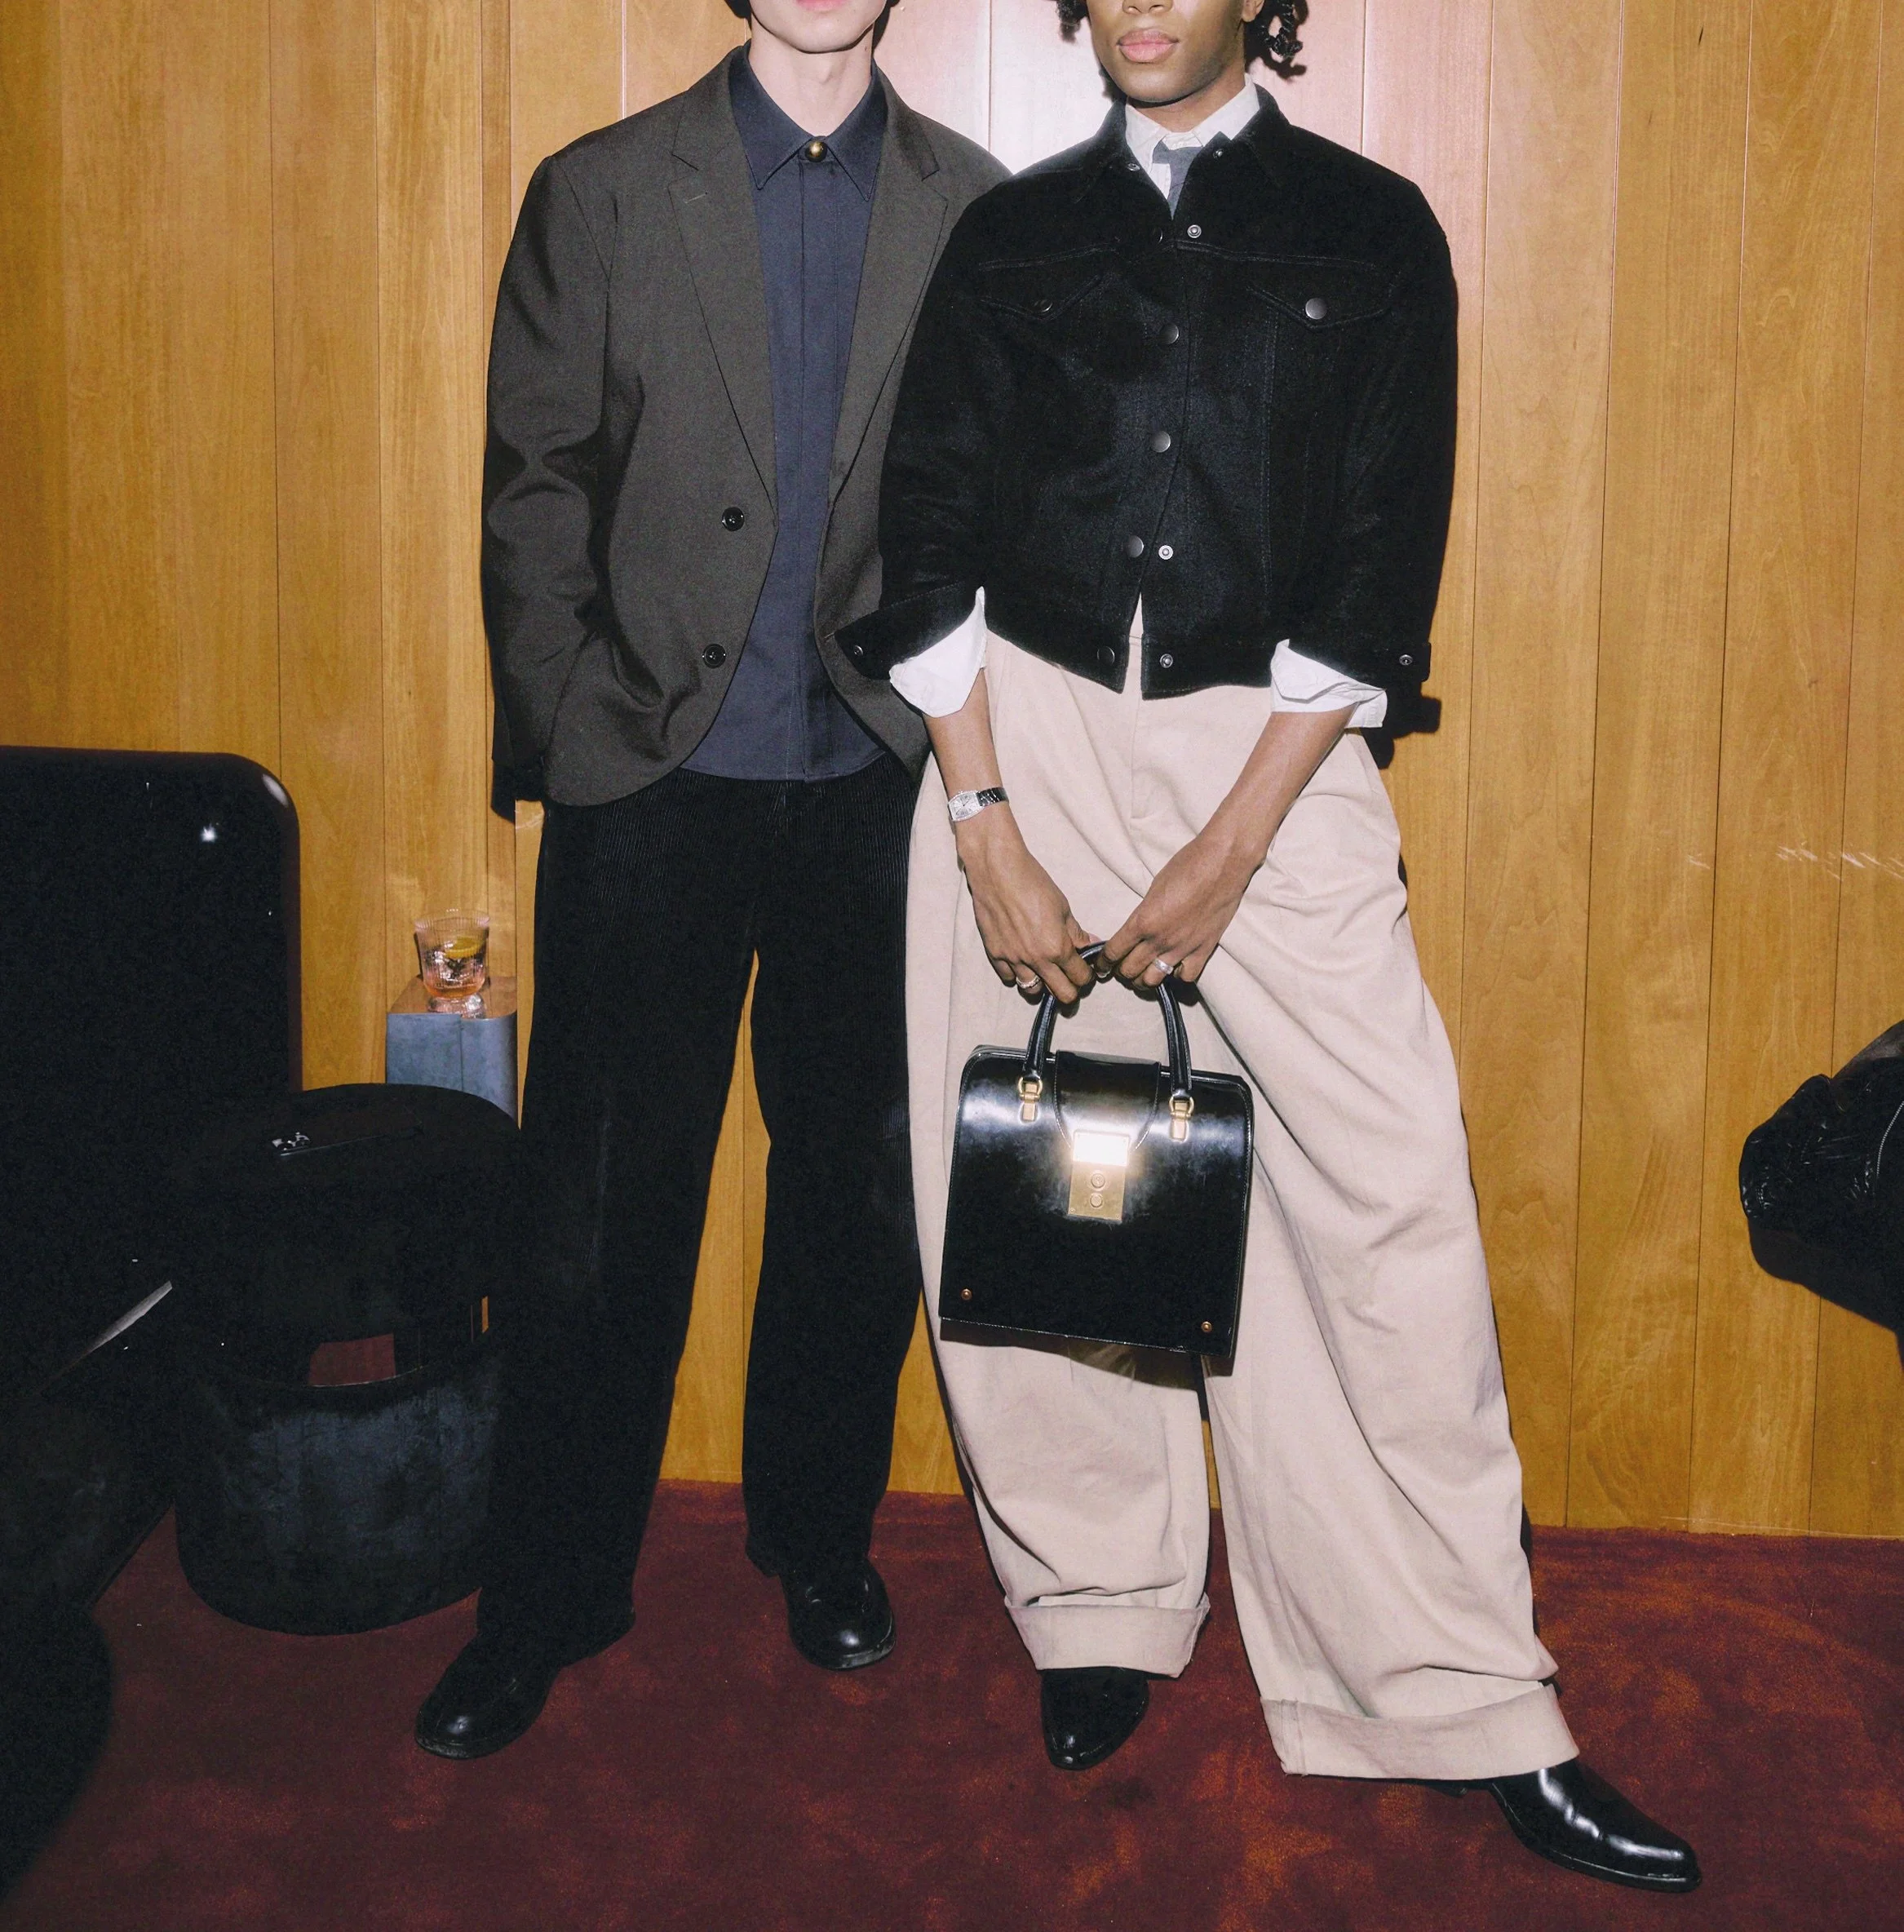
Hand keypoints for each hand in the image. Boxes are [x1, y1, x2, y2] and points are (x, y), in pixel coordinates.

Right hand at [955, 809, 1094, 1002]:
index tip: (1085, 969)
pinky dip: (1017, 973)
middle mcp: (1036, 959)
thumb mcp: (1062, 906)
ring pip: (1032, 991)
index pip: (1080, 977)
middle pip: (1062, 993)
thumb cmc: (1033, 882)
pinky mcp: (994, 953)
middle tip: (1069, 975)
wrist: (997, 870)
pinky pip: (1008, 977)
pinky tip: (1022, 960)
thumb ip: (1076, 932)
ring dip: (1042, 983)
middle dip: (1070, 988)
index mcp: (1057, 947)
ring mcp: (1013, 959)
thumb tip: (1091, 944)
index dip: (1086, 976)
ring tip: (1043, 970)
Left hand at [1101, 826, 1260, 987]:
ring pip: (1153, 980)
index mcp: (1142, 921)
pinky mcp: (1204, 950)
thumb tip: (1138, 929)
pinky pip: (1185, 977)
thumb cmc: (1186, 866)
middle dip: (1122, 971)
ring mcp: (1182, 948)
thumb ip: (1144, 914)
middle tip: (1123, 966)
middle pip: (1130, 970)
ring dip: (1145, 979)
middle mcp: (1159, 939)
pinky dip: (1178, 975)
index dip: (1104, 962)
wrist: (1223, 863)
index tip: (1102, 965)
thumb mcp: (1154, 888)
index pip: (1113, 952)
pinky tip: (1176, 967)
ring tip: (1145, 972)